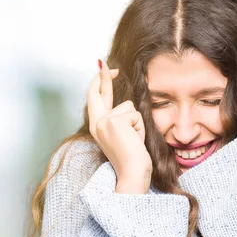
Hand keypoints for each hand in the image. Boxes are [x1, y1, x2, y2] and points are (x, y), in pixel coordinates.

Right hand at [87, 59, 152, 193]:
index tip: (102, 68)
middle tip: (103, 63)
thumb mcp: (122, 136)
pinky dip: (140, 127)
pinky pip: (135, 115)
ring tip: (134, 140)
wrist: (132, 173)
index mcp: (97, 127)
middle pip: (101, 93)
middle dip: (103, 76)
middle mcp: (96, 123)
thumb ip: (119, 120)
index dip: (99, 83)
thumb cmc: (131, 158)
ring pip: (129, 107)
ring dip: (137, 122)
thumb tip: (126, 104)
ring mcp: (104, 121)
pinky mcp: (115, 121)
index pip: (96, 99)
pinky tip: (136, 140)